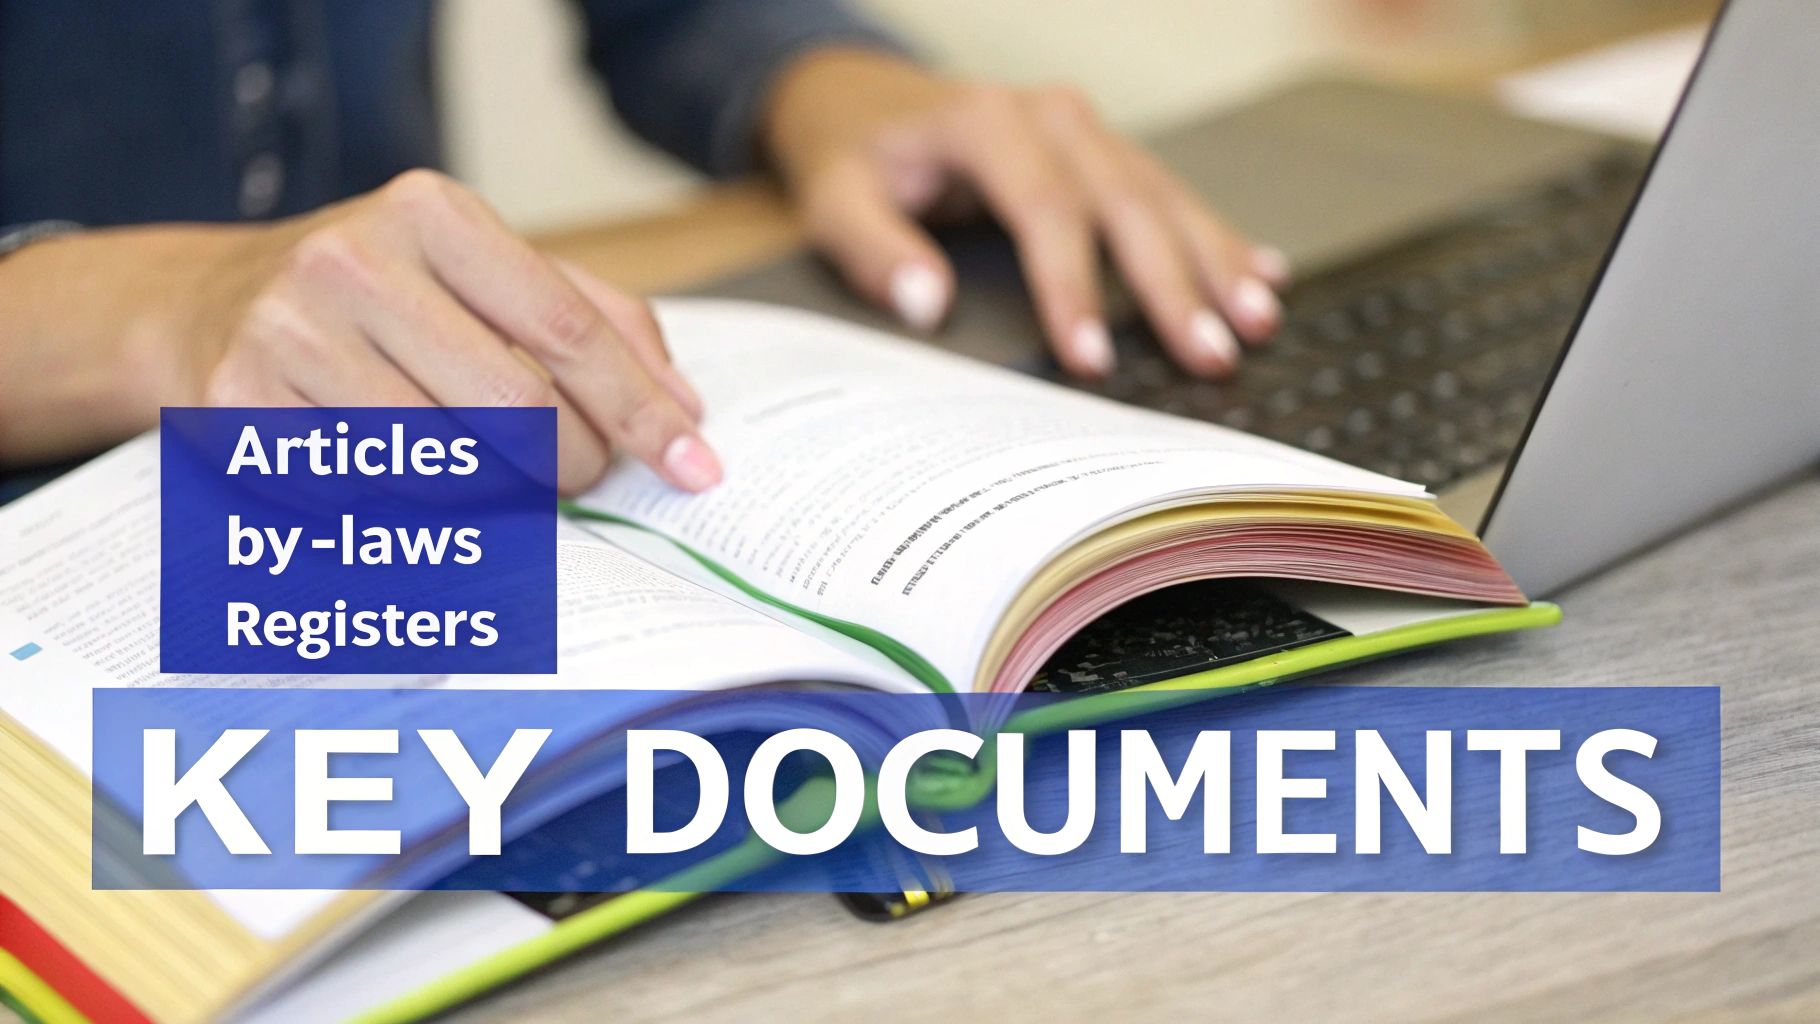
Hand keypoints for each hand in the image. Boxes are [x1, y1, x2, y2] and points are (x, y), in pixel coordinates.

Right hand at [0, 170, 718, 494]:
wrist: (207, 305)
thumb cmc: (384, 296)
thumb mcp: (486, 272)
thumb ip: (598, 322)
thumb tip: (685, 408)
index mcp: (432, 214)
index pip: (570, 333)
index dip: (642, 412)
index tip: (696, 467)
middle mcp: (353, 263)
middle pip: (519, 411)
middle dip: (573, 464)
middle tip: (577, 476)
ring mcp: (288, 337)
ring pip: (449, 469)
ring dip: (499, 497)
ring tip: (496, 476)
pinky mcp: (239, 411)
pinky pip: (371, 501)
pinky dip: (412, 512)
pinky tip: (406, 482)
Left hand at [762, 50, 1288, 379]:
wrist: (861, 99)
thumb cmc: (854, 156)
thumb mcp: (835, 200)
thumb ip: (875, 252)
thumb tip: (927, 306)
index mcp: (989, 123)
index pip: (1045, 211)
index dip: (1072, 288)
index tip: (1092, 360)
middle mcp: (1052, 118)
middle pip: (1127, 204)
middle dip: (1174, 285)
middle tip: (1212, 353)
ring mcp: (1086, 131)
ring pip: (1164, 196)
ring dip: (1215, 260)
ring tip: (1257, 320)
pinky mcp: (1103, 152)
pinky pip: (1168, 192)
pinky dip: (1214, 236)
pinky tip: (1262, 272)